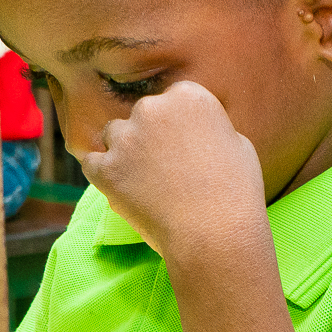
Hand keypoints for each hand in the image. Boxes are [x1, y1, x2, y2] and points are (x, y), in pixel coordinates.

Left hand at [77, 80, 272, 279]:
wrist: (215, 234)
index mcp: (189, 96)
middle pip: (142, 114)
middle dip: (150, 136)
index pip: (172, 99)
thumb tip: (197, 130)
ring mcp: (126, 137)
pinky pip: (92, 162)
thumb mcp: (239, 145)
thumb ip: (210, 128)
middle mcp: (153, 108)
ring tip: (146, 183)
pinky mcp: (106, 168)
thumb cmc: (236, 194)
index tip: (182, 146)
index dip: (176, 124)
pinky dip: (103, 174)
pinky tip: (122, 189)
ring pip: (114, 134)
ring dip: (124, 152)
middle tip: (166, 168)